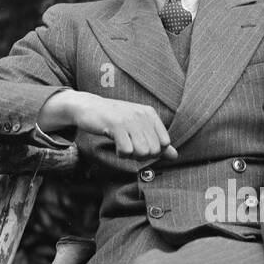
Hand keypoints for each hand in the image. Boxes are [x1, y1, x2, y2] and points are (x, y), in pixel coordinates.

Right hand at [57, 92, 177, 161]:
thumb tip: (175, 156)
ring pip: (142, 152)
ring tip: (123, 146)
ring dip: (131, 155)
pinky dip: (121, 153)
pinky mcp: (116, 126)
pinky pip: (127, 151)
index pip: (165, 143)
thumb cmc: (115, 119)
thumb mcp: (138, 127)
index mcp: (150, 114)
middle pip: (154, 150)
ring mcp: (130, 119)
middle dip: (142, 155)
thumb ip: (157, 142)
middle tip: (130, 147)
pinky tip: (116, 145)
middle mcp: (142, 115)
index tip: (141, 146)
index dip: (154, 151)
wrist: (89, 107)